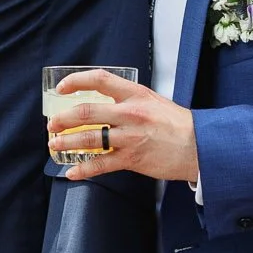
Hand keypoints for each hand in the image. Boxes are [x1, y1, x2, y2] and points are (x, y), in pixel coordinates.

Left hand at [49, 70, 198, 183]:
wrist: (199, 147)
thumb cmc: (177, 124)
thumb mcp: (153, 101)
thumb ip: (129, 100)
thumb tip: (103, 101)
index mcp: (136, 94)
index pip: (100, 79)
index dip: (76, 81)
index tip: (61, 88)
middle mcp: (131, 113)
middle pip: (87, 112)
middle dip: (63, 119)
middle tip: (52, 125)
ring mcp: (131, 137)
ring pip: (90, 138)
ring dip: (67, 142)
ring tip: (55, 145)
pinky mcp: (132, 159)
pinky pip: (101, 164)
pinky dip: (83, 170)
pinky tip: (72, 172)